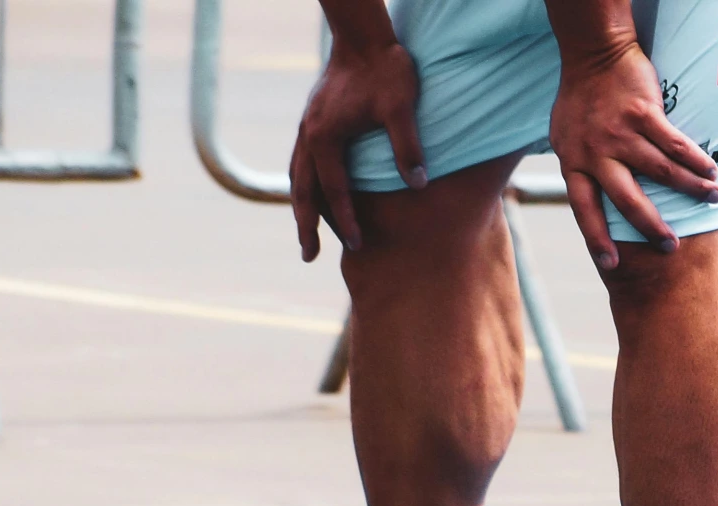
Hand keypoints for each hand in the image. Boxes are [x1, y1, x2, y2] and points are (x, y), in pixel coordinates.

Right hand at [290, 40, 426, 260]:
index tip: (358, 245)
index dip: (347, 220)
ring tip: (308, 237)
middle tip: (310, 256)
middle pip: (303, 191)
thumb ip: (408, 145)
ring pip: (298, 178)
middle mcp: (309, 135)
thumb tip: (419, 184)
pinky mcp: (314, 123)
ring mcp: (307, 129)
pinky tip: (315, 199)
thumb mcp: (402, 106)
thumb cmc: (386, 70)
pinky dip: (306, 187)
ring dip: (302, 208)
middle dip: (306, 225)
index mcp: (325, 136)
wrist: (365, 37)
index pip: (335, 190)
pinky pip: (303, 164)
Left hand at [549, 37, 717, 268]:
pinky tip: (711, 170)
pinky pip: (675, 144)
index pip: (584, 210)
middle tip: (671, 246)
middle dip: (652, 227)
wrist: (593, 53)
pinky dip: (696, 159)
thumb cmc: (580, 99)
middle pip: (628, 200)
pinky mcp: (644, 113)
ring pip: (661, 172)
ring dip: (691, 189)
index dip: (597, 238)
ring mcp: (620, 133)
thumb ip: (580, 167)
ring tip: (714, 199)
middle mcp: (596, 152)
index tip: (612, 264)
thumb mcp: (565, 138)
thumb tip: (593, 202)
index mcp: (574, 162)